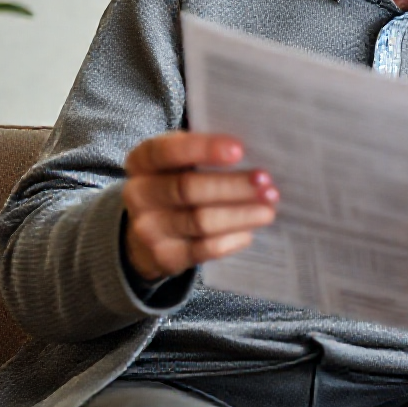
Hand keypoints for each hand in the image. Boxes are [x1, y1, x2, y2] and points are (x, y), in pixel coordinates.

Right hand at [122, 132, 279, 281]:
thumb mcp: (179, 162)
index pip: (167, 151)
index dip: (203, 149)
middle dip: (233, 185)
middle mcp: (138, 194)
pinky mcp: (164, 257)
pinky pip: (203, 249)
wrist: (149, 231)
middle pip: (187, 189)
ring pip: (200, 221)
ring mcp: (148, 229)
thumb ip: (207, 153)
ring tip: (268, 208)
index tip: (239, 150)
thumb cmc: (177, 182)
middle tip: (267, 183)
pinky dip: (231, 239)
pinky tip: (249, 232)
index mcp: (143, 161)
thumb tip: (258, 151)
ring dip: (240, 214)